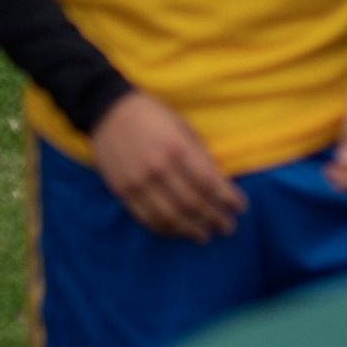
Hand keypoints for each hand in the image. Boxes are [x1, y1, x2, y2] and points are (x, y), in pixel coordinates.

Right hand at [93, 92, 243, 240]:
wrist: (107, 112)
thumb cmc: (151, 115)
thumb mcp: (181, 126)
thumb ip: (197, 155)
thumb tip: (217, 183)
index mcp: (177, 148)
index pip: (209, 182)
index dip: (227, 199)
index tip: (240, 207)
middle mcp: (158, 168)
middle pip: (192, 203)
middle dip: (214, 218)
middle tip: (228, 227)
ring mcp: (138, 183)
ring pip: (170, 217)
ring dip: (191, 230)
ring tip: (205, 235)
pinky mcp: (123, 192)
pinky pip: (147, 218)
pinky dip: (165, 229)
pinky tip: (178, 232)